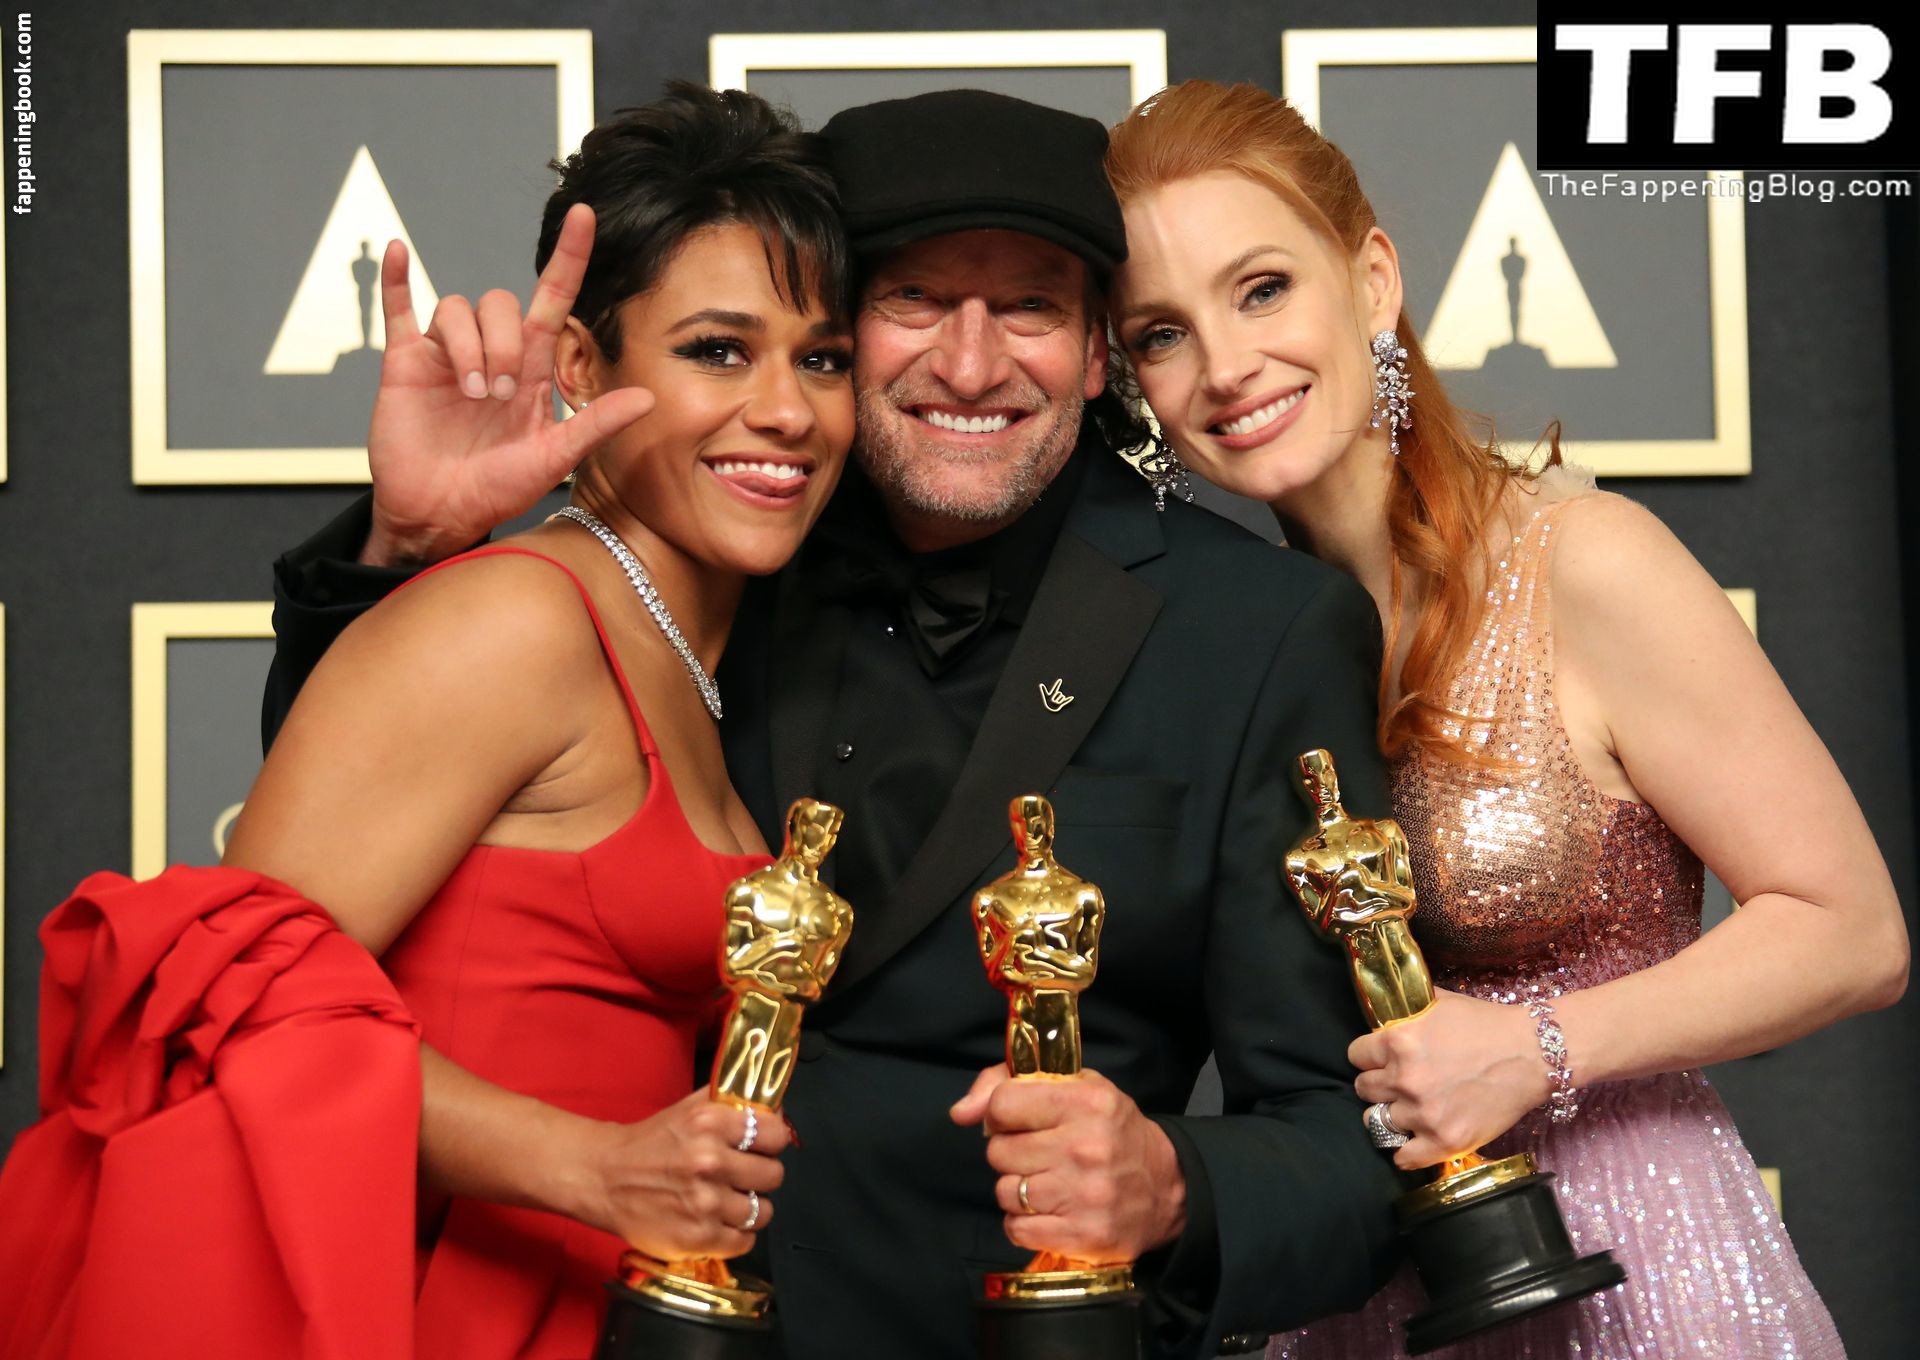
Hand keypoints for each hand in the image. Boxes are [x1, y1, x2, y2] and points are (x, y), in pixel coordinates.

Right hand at [363, 202, 655, 566]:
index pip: (553, 298)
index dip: (570, 257)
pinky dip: (395, 280)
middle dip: (502, 342)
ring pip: (457, 309)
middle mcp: (491, 352)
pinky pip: (398, 310)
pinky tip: (395, 252)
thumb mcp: (553, 459)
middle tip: (498, 394)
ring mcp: (446, 354)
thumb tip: (649, 397)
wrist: (440, 515)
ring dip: (467, 345)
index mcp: (531, 367)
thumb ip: (595, 425)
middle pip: (500, 304)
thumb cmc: (496, 489)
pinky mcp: (405, 364)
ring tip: (471, 392)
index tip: (586, 215)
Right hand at [579, 1090, 789, 1260]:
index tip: (763, 1147)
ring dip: (750, 1208)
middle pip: (773, 1175)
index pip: (776, 1134)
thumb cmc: (651, 1142)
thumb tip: (775, 1109)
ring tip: (729, 1201)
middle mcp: (710, 1161)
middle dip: (761, 1176)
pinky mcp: (698, 1237)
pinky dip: (736, 1235)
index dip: (772, 1142)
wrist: (604, 1178)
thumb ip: (733, 1104)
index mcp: (710, 1123)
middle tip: (743, 1177)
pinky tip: (719, 1223)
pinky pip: (744, 1241)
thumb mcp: (690, 1108)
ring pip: (763, 1212)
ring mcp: (705, 1202)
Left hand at [951, 1066, 1185, 1262]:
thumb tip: (960, 1112)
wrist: (1167, 1190)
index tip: (1018, 1121)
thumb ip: (1009, 1083)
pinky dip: (1023, 1222)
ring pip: (1004, 1191)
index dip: (1001, 1114)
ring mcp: (1083, 1194)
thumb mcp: (1075, 1088)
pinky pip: (1015, 1228)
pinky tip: (1048, 1211)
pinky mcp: (1081, 1235)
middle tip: (1039, 1155)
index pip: (1003, 1104)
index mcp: (1085, 1101)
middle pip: (998, 1151)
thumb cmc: (1111, 1132)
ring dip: (1017, 1189)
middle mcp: (1085, 1146)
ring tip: (1046, 1183)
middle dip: (1010, 1153)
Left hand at [1350, 989, 1548, 1169]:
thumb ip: (1405, 1009)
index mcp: (1398, 1042)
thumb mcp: (1438, 1003)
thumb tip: (1384, 1002)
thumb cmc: (1486, 1024)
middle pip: (1363, 1089)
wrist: (1531, 1054)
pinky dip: (1405, 1152)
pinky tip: (1412, 1140)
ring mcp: (1424, 1113)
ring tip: (1408, 1108)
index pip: (1355, 1055)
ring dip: (1391, 1114)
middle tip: (1398, 1083)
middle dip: (1378, 1084)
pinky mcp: (1445, 1141)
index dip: (1368, 1056)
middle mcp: (1405, 1079)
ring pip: (1378, 1121)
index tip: (1380, 1060)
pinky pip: (1404, 1158)